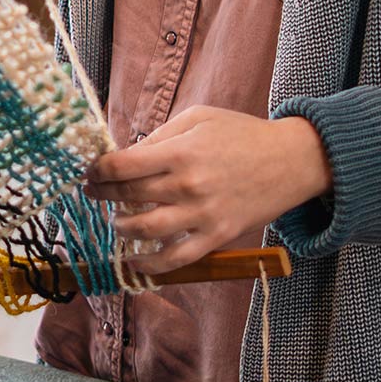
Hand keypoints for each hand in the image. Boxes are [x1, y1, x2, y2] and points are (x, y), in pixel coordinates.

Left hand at [83, 106, 331, 271]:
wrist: (291, 161)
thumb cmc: (242, 134)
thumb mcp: (199, 118)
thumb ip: (161, 135)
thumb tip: (125, 154)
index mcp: (181, 151)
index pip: (122, 165)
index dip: (97, 170)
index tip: (90, 172)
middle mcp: (187, 185)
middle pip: (128, 196)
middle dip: (103, 195)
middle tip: (94, 193)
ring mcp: (202, 215)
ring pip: (144, 230)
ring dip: (120, 227)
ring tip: (116, 221)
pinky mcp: (216, 237)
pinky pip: (175, 259)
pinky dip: (149, 264)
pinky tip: (133, 260)